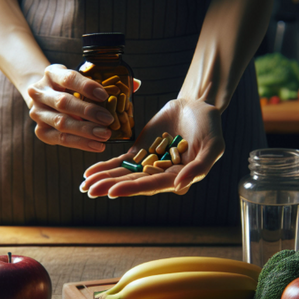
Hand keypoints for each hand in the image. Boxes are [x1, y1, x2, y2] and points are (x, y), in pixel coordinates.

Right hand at [28, 64, 114, 151]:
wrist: (45, 99)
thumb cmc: (69, 88)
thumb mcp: (79, 78)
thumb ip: (100, 83)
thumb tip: (131, 87)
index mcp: (52, 74)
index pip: (69, 79)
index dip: (86, 87)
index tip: (104, 95)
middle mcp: (40, 92)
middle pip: (63, 103)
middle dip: (88, 112)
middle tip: (108, 119)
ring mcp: (37, 113)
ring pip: (61, 123)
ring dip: (85, 131)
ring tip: (105, 135)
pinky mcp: (40, 131)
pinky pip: (60, 139)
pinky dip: (80, 143)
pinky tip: (96, 145)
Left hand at [80, 98, 224, 197]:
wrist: (197, 106)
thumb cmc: (211, 127)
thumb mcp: (213, 146)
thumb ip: (199, 167)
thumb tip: (180, 186)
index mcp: (178, 178)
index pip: (152, 185)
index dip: (132, 189)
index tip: (112, 191)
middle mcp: (160, 175)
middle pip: (133, 183)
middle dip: (110, 186)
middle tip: (90, 191)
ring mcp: (148, 163)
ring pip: (123, 174)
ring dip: (104, 179)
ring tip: (85, 186)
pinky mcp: (139, 151)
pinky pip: (120, 161)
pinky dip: (105, 166)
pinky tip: (89, 172)